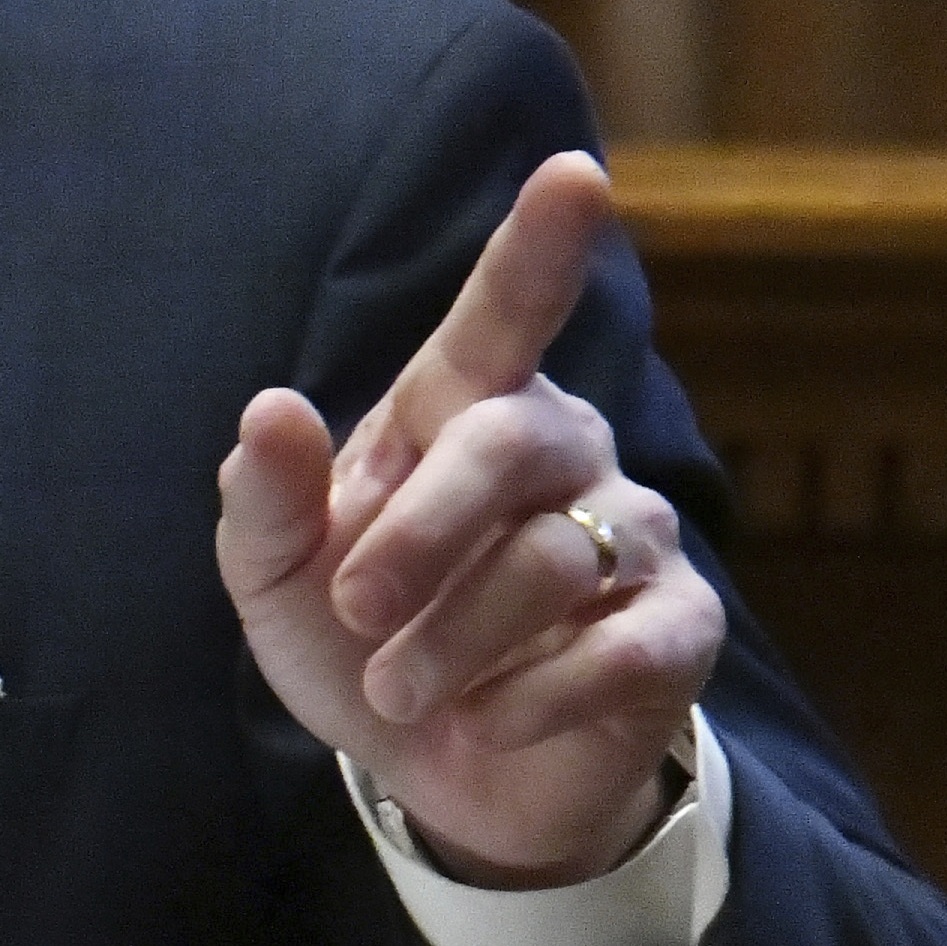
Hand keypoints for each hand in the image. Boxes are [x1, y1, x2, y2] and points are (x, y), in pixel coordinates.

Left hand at [214, 151, 718, 885]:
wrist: (436, 769)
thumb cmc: (356, 639)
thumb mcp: (276, 575)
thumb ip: (265, 497)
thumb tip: (270, 407)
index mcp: (463, 408)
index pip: (504, 314)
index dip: (540, 247)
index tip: (574, 176)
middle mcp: (565, 449)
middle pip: (505, 446)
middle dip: (415, 536)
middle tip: (354, 613)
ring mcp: (634, 533)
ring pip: (549, 563)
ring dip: (451, 642)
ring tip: (400, 687)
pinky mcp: (681, 629)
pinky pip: (617, 653)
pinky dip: (529, 698)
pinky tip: (488, 718)